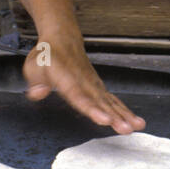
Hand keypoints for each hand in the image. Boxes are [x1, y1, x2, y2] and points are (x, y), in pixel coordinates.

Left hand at [23, 34, 145, 134]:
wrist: (63, 39)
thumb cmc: (48, 55)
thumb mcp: (33, 65)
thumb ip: (35, 82)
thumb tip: (38, 93)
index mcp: (65, 77)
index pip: (79, 95)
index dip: (92, 108)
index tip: (104, 119)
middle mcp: (83, 81)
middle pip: (100, 102)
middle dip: (114, 116)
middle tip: (126, 129)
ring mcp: (93, 84)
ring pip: (110, 102)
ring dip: (124, 115)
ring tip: (136, 126)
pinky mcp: (99, 88)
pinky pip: (114, 101)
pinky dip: (125, 111)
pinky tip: (136, 122)